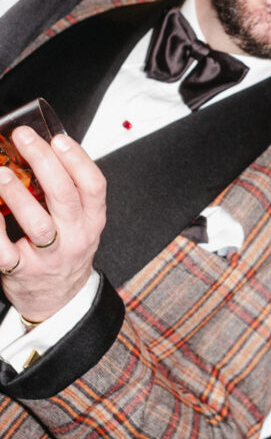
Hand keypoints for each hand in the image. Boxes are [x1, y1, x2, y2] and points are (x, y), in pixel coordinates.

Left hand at [0, 128, 105, 321]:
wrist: (59, 299)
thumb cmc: (66, 252)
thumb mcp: (80, 222)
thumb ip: (67, 193)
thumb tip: (41, 151)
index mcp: (92, 221)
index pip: (93, 185)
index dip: (78, 159)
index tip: (58, 139)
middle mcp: (75, 238)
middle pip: (64, 196)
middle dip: (43, 161)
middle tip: (23, 138)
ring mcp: (49, 257)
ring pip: (37, 224)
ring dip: (17, 194)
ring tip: (0, 172)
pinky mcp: (22, 272)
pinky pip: (4, 250)